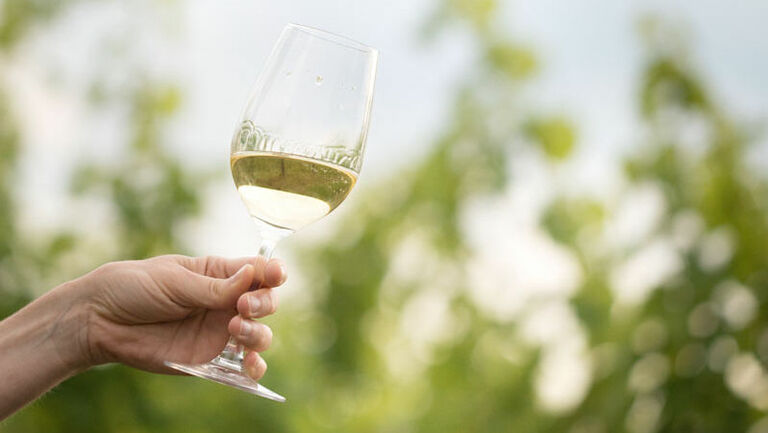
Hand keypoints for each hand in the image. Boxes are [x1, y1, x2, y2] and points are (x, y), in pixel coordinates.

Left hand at [73, 255, 284, 379]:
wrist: (100, 320)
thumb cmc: (133, 288)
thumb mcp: (175, 280)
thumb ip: (215, 286)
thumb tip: (253, 276)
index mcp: (219, 274)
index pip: (258, 271)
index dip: (273, 273)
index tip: (276, 276)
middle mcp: (225, 302)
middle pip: (265, 301)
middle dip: (263, 302)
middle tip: (243, 306)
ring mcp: (219, 332)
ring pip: (260, 334)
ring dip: (258, 332)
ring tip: (234, 330)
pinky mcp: (209, 359)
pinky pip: (243, 367)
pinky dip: (254, 368)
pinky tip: (249, 365)